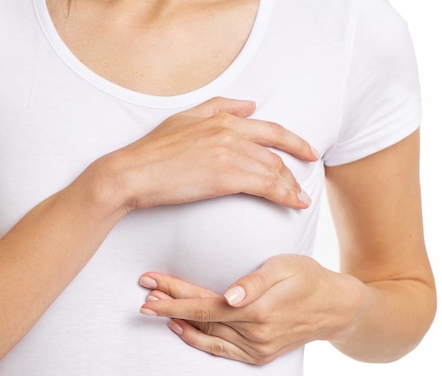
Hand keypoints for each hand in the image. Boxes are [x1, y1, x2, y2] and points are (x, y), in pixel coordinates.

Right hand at [92, 97, 317, 211]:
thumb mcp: (184, 117)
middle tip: (304, 186)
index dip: (294, 142)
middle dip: (295, 171)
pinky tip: (294, 204)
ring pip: (273, 171)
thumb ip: (218, 106)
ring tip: (299, 201)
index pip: (270, 130)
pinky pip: (266, 186)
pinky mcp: (226, 177)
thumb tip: (250, 104)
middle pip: (275, 153)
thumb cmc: (152, 149)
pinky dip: (285, 195)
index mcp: (222, 118)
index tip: (308, 153)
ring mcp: (229, 154)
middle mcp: (230, 132)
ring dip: (291, 188)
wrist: (133, 172)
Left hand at [138, 255, 362, 364]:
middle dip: (169, 305)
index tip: (150, 286)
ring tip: (155, 309)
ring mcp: (256, 349)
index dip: (174, 294)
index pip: (204, 303)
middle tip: (144, 294)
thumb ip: (256, 281)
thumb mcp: (286, 267)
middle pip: (200, 318)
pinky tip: (180, 328)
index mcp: (257, 310)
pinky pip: (220, 351)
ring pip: (206, 335)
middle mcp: (254, 334)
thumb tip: (230, 296)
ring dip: (178, 321)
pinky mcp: (258, 356)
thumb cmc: (307, 278)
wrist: (333, 308)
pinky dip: (197, 341)